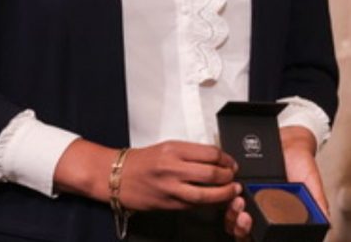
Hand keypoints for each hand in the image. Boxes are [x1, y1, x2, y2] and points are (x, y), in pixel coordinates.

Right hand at [55, 138, 239, 210]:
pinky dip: (207, 203)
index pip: (210, 153)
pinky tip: (214, 200)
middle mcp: (173, 168)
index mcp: (174, 149)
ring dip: (223, 194)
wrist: (116, 176)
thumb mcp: (168, 147)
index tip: (232, 163)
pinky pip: (193, 205)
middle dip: (229, 177)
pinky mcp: (167, 203)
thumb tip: (217, 159)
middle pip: (212, 173)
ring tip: (231, 191)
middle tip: (234, 177)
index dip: (227, 159)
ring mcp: (170, 188)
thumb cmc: (142, 160)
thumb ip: (191, 153)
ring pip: (205, 194)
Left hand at [224, 125, 326, 240]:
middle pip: (243, 231)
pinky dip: (227, 201)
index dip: (252, 236)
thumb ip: (318, 201)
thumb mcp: (312, 183)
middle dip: (241, 228)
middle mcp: (261, 211)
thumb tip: (326, 221)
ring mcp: (248, 200)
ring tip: (239, 205)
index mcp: (277, 216)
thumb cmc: (301, 163)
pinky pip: (226, 200)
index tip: (252, 231)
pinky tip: (234, 196)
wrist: (290, 140)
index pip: (260, 235)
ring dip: (232, 217)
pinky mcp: (238, 186)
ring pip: (232, 219)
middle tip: (244, 219)